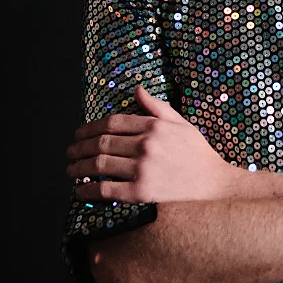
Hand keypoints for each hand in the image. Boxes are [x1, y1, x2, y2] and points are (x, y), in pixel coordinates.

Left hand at [66, 85, 238, 202]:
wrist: (213, 183)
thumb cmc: (197, 153)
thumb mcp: (181, 123)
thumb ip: (157, 107)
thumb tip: (137, 90)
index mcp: (154, 126)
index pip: (113, 122)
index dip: (90, 127)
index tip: (79, 134)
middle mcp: (146, 145)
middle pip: (102, 143)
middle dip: (80, 147)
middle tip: (69, 152)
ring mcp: (143, 169)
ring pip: (99, 165)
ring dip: (78, 167)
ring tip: (70, 169)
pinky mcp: (142, 192)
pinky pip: (106, 190)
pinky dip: (89, 190)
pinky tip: (80, 191)